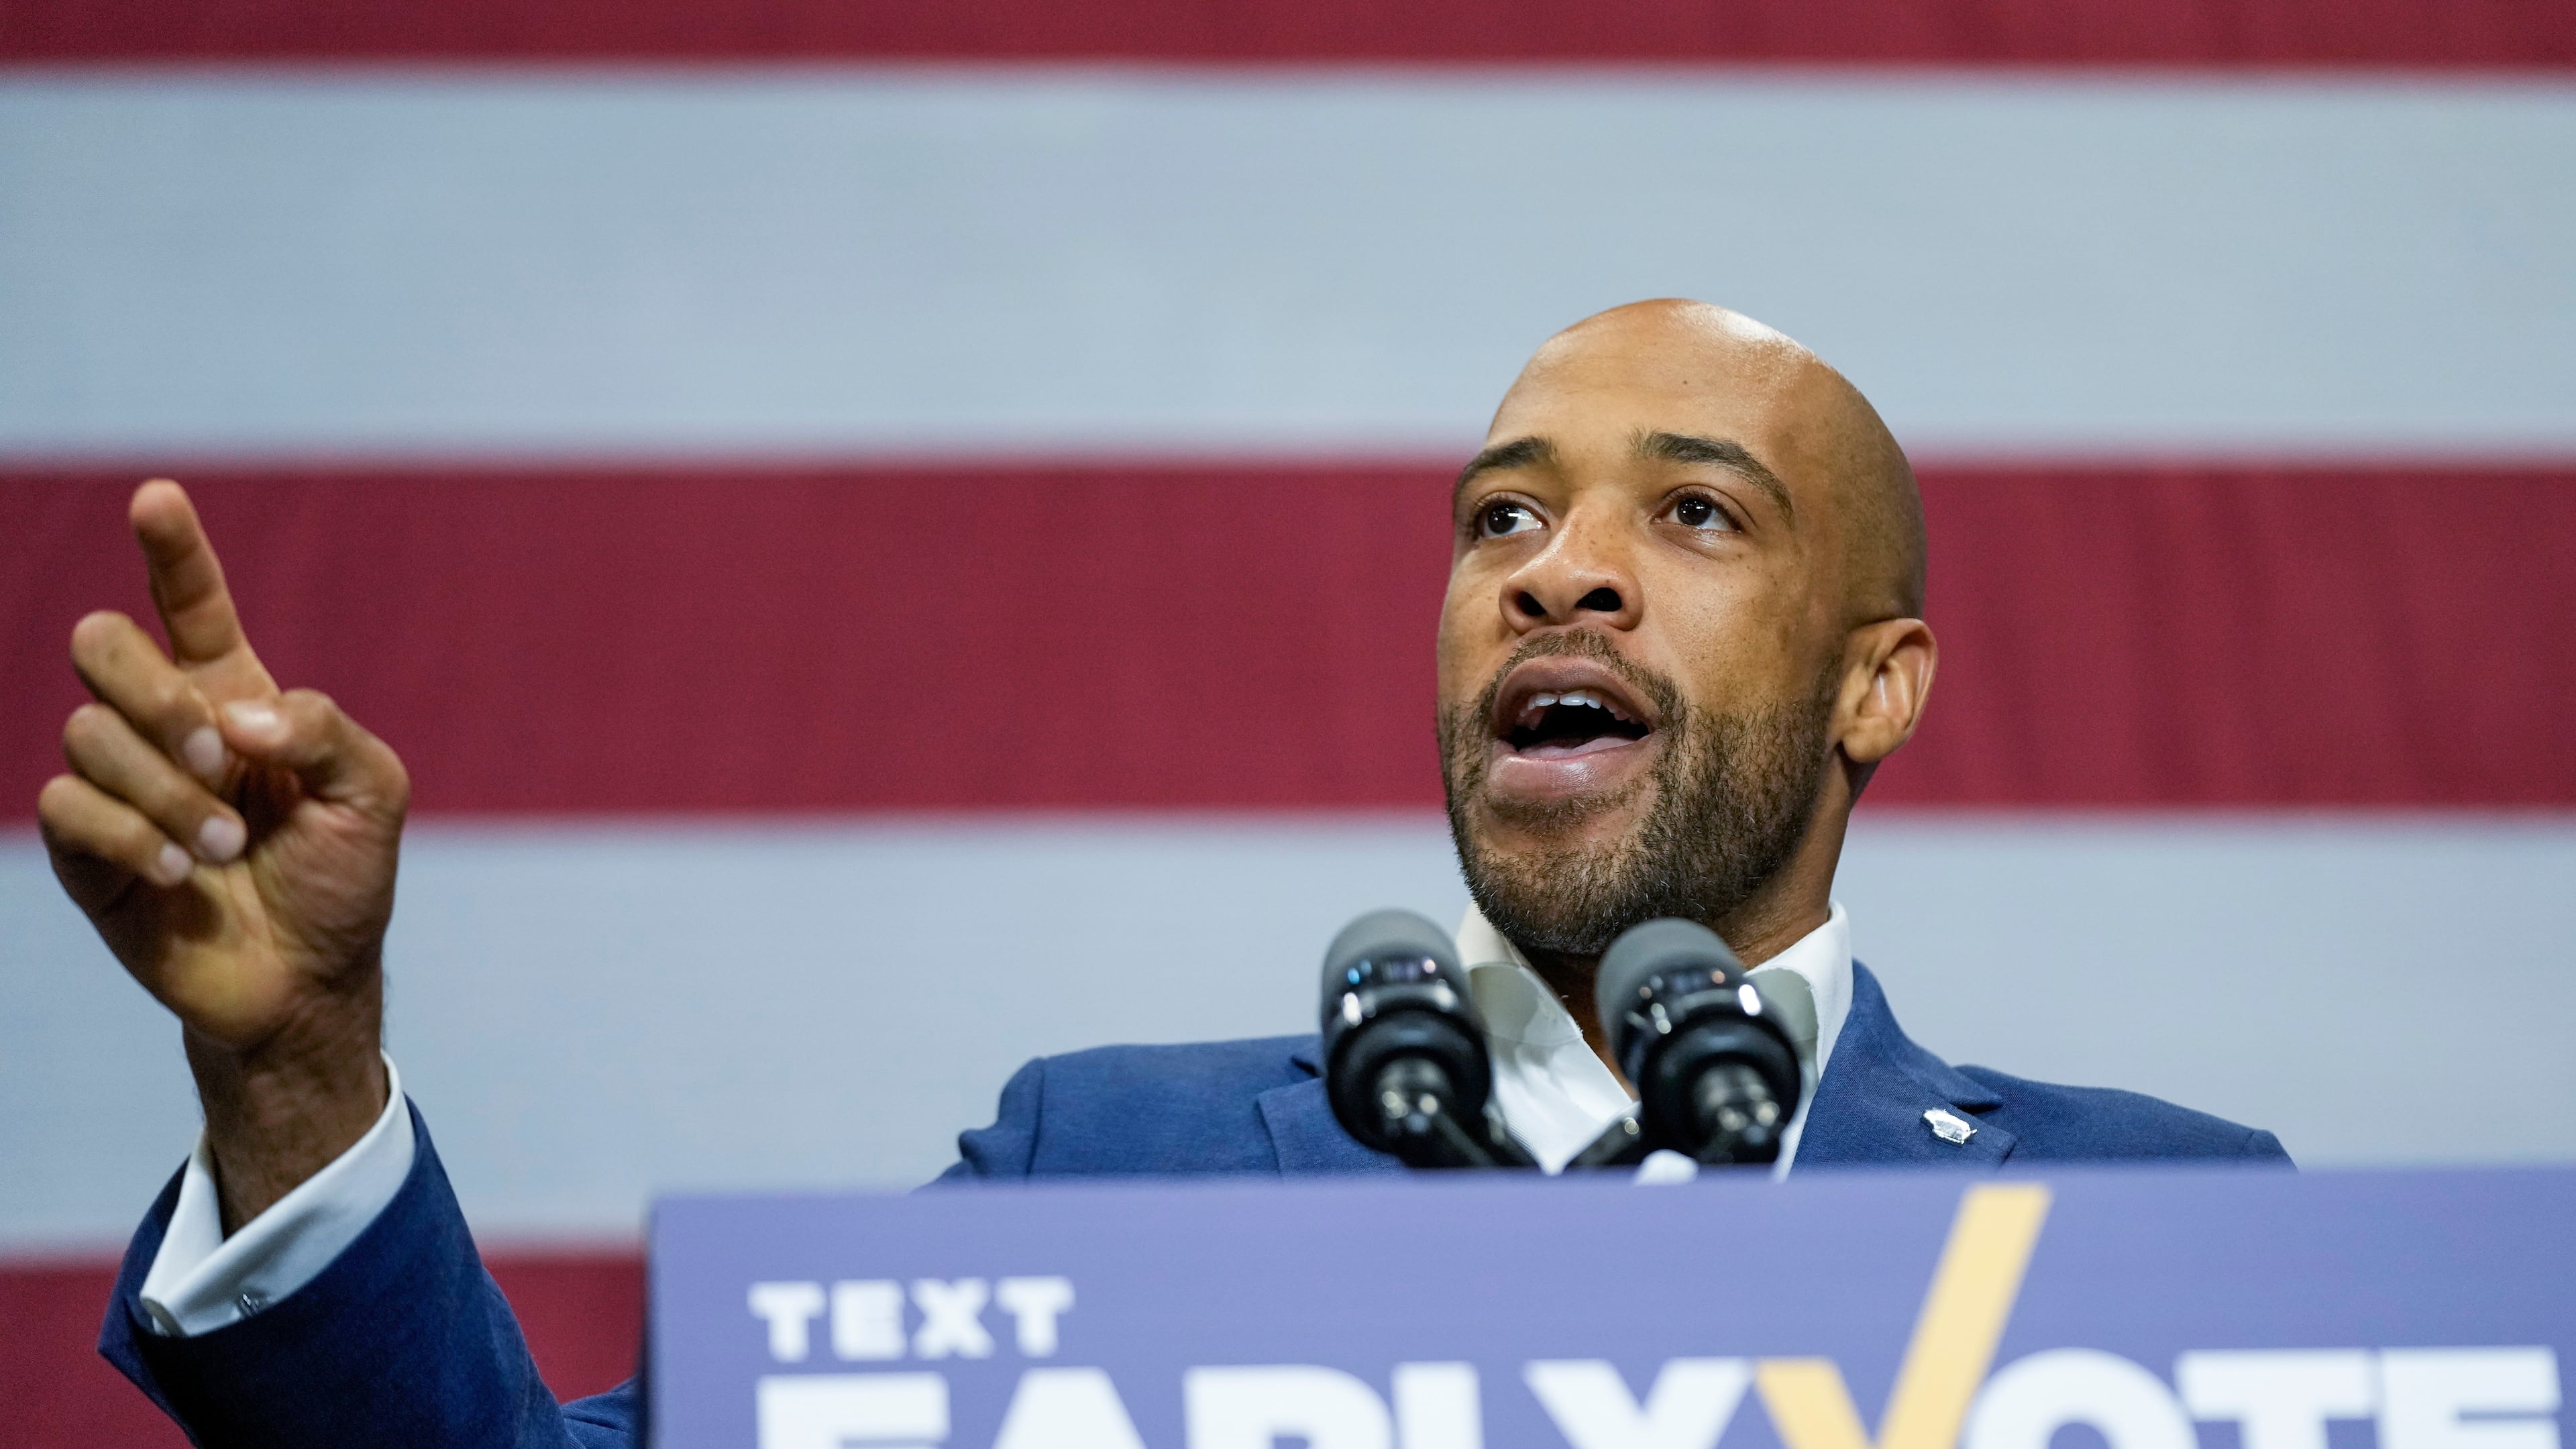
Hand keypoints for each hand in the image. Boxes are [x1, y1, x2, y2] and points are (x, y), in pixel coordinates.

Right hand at [39, 480, 408, 1228]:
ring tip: (223, 848)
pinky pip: (66, 807)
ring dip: (166, 791)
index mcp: (234, 695)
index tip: (156, 497)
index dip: (171, 550)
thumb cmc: (343, 878)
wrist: (309, 979)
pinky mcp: (86, 850)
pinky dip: (129, 834)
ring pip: (89, 735)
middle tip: (220, 758)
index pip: (190, 605)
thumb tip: (235, 711)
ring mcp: (117, 785)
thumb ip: (320, 728)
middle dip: (154, 693)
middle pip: (104, 646)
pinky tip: (178, 870)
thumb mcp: (370, 792)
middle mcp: (165, 728)